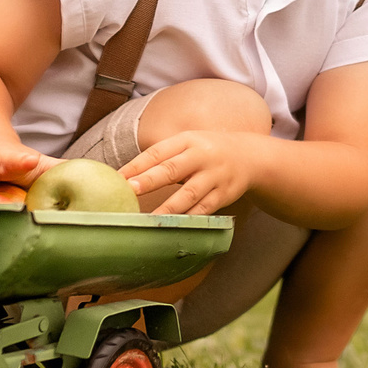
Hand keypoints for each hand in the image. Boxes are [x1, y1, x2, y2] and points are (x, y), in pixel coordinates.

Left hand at [121, 130, 257, 215]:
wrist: (249, 157)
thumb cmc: (207, 151)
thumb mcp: (187, 144)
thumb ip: (163, 157)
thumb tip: (127, 176)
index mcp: (187, 140)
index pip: (158, 152)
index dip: (137, 165)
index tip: (118, 178)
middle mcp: (201, 156)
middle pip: (173, 169)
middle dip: (150, 180)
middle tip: (131, 190)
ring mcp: (214, 176)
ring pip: (189, 193)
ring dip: (168, 207)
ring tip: (150, 219)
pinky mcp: (224, 194)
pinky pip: (204, 209)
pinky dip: (189, 218)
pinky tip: (175, 226)